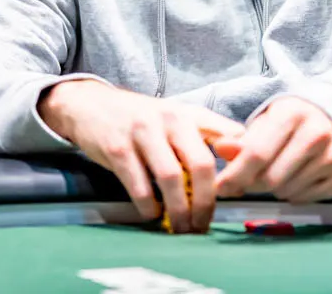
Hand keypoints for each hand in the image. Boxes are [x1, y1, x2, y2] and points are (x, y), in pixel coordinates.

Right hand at [38, 80, 243, 232]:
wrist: (90, 104)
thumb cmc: (141, 118)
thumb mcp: (178, 117)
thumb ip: (210, 134)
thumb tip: (241, 162)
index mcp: (190, 114)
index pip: (228, 138)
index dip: (238, 169)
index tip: (236, 197)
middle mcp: (170, 119)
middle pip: (201, 165)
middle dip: (205, 202)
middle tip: (203, 225)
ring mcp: (143, 133)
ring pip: (171, 178)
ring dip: (179, 210)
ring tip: (181, 228)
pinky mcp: (118, 149)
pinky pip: (139, 185)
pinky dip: (149, 206)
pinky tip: (152, 214)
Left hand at [214, 97, 331, 202]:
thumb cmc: (290, 123)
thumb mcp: (265, 123)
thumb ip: (241, 140)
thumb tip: (221, 149)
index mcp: (292, 114)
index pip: (257, 153)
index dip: (234, 174)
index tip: (219, 187)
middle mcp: (317, 133)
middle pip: (270, 178)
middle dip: (252, 184)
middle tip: (246, 181)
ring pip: (286, 191)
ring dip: (272, 189)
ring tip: (275, 172)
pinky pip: (304, 199)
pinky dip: (292, 194)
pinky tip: (294, 177)